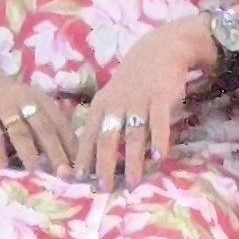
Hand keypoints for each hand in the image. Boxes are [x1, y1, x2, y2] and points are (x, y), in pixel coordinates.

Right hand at [0, 49, 81, 176]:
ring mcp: (4, 106)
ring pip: (22, 133)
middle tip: (66, 175)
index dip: (72, 147)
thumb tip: (59, 157)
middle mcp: (26, 101)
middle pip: (45, 129)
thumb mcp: (24, 105)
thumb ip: (39, 126)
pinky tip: (2, 171)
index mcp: (40, 100)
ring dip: (31, 155)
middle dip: (57, 153)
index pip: (61, 125)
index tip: (81, 168)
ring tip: (37, 175)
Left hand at [79, 20, 219, 187]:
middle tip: (103, 188)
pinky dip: (159, 140)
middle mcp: (116, 104)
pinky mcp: (161, 98)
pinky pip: (159, 122)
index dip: (82, 158)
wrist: (159, 50)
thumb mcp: (111, 99)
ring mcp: (139, 101)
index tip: (77, 180)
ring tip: (133, 183)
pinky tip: (158, 158)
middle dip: (104, 165)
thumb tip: (93, 157)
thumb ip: (104, 123)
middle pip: (107, 139)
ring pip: (133, 135)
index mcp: (100, 105)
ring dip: (133, 161)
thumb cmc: (132, 82)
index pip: (87, 136)